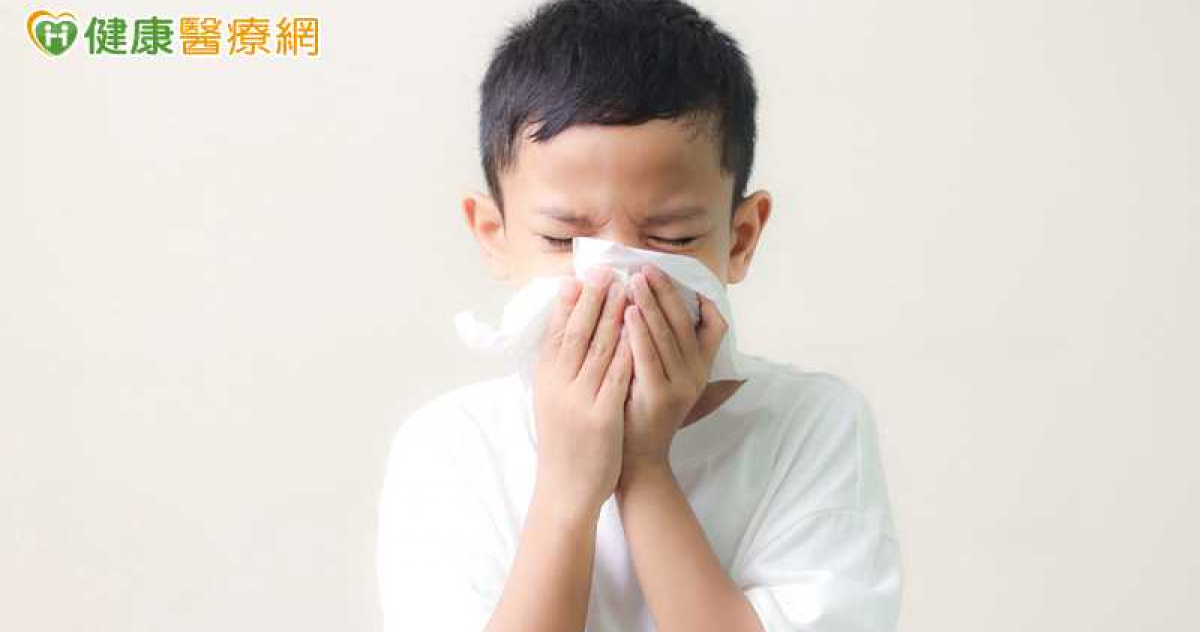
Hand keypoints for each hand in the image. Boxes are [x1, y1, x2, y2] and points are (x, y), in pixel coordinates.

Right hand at [532, 267, 633, 518]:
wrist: (565, 489)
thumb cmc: (563, 444)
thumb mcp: (552, 401)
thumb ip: (560, 370)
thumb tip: (567, 334)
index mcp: (545, 380)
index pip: (556, 333)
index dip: (568, 303)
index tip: (579, 276)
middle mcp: (558, 386)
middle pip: (577, 333)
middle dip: (592, 299)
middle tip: (605, 270)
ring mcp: (578, 400)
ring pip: (599, 349)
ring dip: (613, 315)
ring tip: (625, 288)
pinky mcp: (600, 417)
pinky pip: (617, 376)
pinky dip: (628, 349)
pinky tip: (638, 329)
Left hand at [620, 264, 727, 473]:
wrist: (637, 458)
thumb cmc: (641, 410)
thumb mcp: (662, 376)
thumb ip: (663, 347)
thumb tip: (651, 304)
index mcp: (700, 367)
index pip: (715, 325)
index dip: (702, 298)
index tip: (680, 273)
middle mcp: (696, 374)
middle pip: (684, 322)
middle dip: (665, 290)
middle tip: (646, 266)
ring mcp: (680, 386)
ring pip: (667, 335)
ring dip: (651, 303)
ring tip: (635, 280)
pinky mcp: (660, 396)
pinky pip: (650, 356)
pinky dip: (640, 332)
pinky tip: (627, 313)